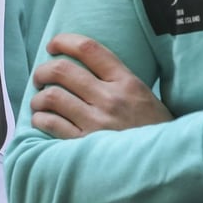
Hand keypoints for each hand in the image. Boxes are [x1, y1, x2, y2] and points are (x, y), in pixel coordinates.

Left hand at [29, 33, 171, 138]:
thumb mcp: (143, 95)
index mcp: (126, 82)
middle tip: (40, 77)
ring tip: (39, 102)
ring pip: (51, 97)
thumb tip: (81, 67)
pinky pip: (51, 124)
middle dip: (43, 71)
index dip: (64, 41)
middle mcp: (110, 98)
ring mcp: (96, 122)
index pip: (89, 49)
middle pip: (62, 70)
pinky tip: (42, 119)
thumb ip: (116, 80)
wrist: (164, 161)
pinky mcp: (84, 144)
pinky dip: (40, 119)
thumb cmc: (152, 128)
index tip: (53, 45)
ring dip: (38, 98)